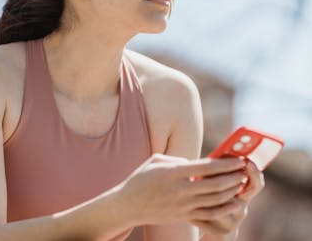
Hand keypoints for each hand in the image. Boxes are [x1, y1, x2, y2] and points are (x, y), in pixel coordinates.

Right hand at [119, 154, 246, 225]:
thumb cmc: (141, 179)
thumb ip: (177, 159)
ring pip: (216, 200)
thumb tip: (195, 163)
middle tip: (246, 171)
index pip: (206, 167)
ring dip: (232, 191)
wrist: (129, 205)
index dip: (226, 164)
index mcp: (174, 172)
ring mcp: (183, 205)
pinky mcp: (184, 216)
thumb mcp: (156, 160)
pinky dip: (225, 209)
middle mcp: (181, 189)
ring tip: (242, 184)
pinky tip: (234, 203)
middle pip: (215, 184)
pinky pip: (210, 215)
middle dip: (234, 177)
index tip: (238, 159)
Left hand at [189, 160, 264, 235]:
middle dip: (221, 182)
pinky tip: (187, 210)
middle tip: (205, 174)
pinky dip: (196, 212)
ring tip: (193, 191)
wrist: (212, 230)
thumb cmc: (212, 202)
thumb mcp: (219, 188)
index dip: (254, 173)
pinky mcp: (223, 232)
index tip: (248, 162)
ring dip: (205, 197)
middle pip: (236, 192)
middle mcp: (242, 208)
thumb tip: (214, 157)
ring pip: (220, 205)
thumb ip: (218, 175)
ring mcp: (234, 222)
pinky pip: (208, 218)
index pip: (255, 184)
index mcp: (243, 195)